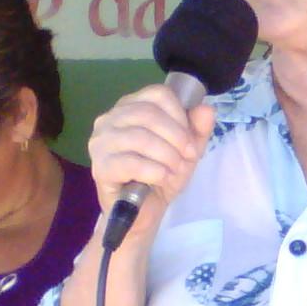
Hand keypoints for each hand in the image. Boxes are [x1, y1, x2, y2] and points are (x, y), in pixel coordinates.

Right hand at [87, 84, 215, 220]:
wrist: (143, 210)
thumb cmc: (161, 175)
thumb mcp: (186, 151)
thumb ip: (198, 129)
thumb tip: (206, 109)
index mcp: (130, 107)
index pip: (157, 94)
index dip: (180, 115)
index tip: (190, 139)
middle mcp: (110, 119)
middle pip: (149, 114)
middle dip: (177, 137)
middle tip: (189, 157)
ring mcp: (101, 142)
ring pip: (140, 138)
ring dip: (168, 156)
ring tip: (176, 170)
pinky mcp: (100, 167)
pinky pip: (131, 163)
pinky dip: (155, 171)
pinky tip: (163, 179)